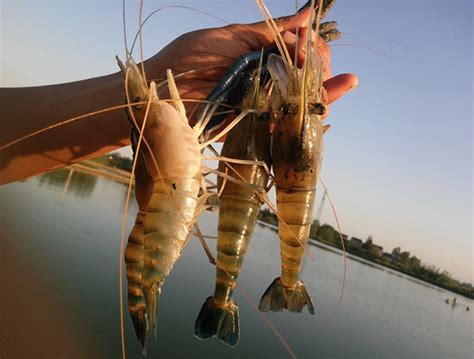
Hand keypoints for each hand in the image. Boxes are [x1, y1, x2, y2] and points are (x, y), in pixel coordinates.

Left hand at [144, 6, 357, 118]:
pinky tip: (326, 114)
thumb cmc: (190, 57)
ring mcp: (264, 104)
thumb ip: (271, 30)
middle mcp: (268, 79)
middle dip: (323, 71)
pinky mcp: (256, 127)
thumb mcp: (232, 36)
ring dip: (328, 93)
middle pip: (308, 77)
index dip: (314, 48)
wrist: (164, 89)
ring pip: (303, 101)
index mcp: (264, 55)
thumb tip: (309, 14)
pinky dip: (309, 121)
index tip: (314, 48)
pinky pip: (286, 127)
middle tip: (326, 70)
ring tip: (346, 83)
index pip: (303, 51)